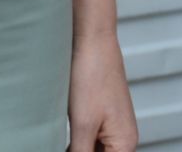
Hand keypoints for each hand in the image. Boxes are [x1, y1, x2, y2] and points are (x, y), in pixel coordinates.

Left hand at [69, 29, 136, 150]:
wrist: (92, 40)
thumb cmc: (92, 76)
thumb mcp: (83, 126)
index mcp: (125, 143)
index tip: (72, 150)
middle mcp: (123, 137)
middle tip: (56, 145)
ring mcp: (111, 126)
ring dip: (78, 150)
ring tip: (57, 142)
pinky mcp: (99, 116)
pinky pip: (89, 141)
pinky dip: (77, 145)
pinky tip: (61, 142)